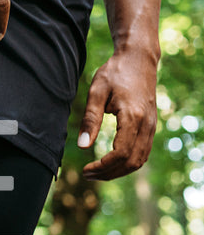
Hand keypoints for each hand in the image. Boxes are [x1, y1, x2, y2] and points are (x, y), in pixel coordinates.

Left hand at [78, 51, 157, 179]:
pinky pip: (143, 152)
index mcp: (133, 117)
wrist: (138, 59)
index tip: (86, 170)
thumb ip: (90, 120)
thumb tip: (82, 146)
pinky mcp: (151, 125)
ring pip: (140, 160)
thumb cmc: (114, 73)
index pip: (121, 153)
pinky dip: (128, 163)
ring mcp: (152, 126)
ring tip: (97, 172)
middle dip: (109, 173)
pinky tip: (111, 163)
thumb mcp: (96, 92)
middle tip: (88, 175)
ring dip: (119, 171)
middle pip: (132, 162)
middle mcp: (147, 124)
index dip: (103, 166)